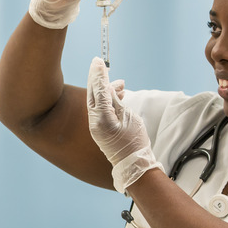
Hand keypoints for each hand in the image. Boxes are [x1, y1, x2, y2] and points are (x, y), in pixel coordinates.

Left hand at [87, 57, 161, 193]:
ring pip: (96, 102)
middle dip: (96, 79)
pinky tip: (117, 95)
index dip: (99, 75)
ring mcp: (95, 127)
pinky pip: (99, 110)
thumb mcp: (129, 118)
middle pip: (92, 94)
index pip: (99, 91)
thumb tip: (108, 89)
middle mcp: (94, 122)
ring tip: (120, 84)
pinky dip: (107, 101)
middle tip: (99, 64)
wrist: (133, 165)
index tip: (98, 62)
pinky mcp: (98, 130)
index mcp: (102, 119)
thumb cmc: (135, 142)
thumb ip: (117, 102)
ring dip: (106, 90)